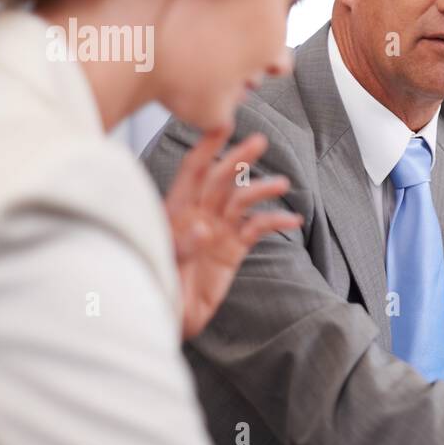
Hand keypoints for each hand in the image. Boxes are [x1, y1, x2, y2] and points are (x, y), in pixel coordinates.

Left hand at [164, 127, 301, 338]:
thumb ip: (180, 248)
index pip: (192, 172)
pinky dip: (275, 223)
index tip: (222, 124)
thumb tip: (202, 227)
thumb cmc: (151, 288)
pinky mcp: (233, 250)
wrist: (165, 320)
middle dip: (239, 159)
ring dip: (261, 190)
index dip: (207, 147)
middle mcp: (197, 215)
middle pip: (221, 179)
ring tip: (283, 185)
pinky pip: (257, 230)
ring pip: (242, 201)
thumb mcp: (159, 268)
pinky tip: (293, 220)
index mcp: (174, 212)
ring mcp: (217, 231)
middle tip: (260, 142)